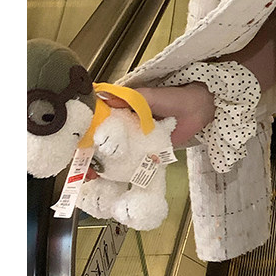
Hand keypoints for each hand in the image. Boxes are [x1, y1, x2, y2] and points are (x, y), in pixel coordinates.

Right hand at [85, 83, 214, 179]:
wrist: (198, 110)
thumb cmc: (173, 98)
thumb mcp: (148, 96)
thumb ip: (127, 98)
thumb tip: (102, 97)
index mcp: (123, 110)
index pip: (100, 121)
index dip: (88, 132)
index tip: (77, 145)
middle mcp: (127, 125)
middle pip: (107, 142)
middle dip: (94, 154)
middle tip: (86, 167)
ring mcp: (138, 140)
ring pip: (120, 154)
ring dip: (108, 165)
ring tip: (95, 177)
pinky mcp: (151, 151)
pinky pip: (138, 161)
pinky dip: (128, 170)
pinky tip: (116, 179)